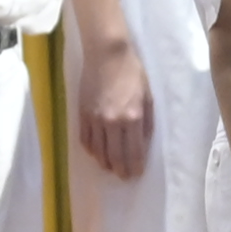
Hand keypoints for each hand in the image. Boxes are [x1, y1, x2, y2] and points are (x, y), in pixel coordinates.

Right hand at [76, 30, 154, 181]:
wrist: (107, 54)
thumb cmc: (133, 73)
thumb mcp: (148, 98)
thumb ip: (145, 123)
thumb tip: (142, 144)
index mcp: (132, 118)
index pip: (133, 152)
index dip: (134, 168)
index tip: (136, 175)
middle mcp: (112, 122)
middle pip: (114, 156)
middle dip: (120, 170)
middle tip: (124, 177)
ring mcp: (94, 119)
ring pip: (98, 152)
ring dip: (105, 163)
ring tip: (111, 167)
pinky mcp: (82, 114)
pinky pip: (85, 140)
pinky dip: (91, 150)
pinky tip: (97, 153)